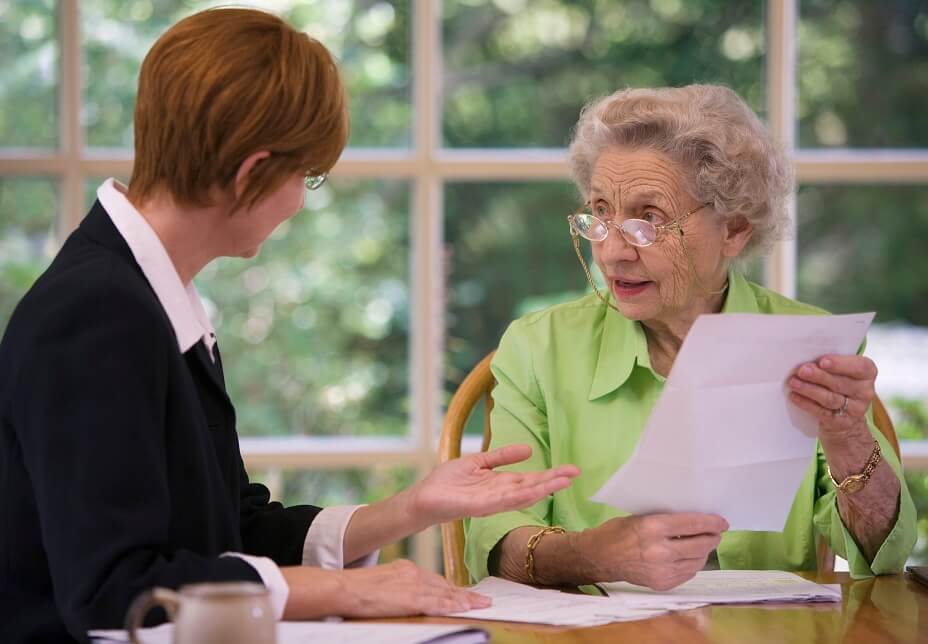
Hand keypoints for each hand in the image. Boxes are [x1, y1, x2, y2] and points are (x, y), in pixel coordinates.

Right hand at [282, 560, 489, 618]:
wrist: (344, 587)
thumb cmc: (356, 588)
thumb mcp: (381, 582)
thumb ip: (397, 586)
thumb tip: (403, 596)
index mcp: (405, 568)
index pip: (434, 580)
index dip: (451, 588)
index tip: (465, 593)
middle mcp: (413, 573)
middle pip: (444, 585)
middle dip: (463, 594)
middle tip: (482, 600)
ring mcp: (414, 585)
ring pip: (446, 593)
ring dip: (466, 600)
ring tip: (482, 605)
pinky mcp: (412, 598)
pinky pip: (438, 603)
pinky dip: (454, 605)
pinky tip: (466, 607)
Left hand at [409, 444, 579, 525]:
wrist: (425, 496)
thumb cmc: (449, 481)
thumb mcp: (479, 462)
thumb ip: (502, 456)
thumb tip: (529, 449)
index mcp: (502, 484)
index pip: (532, 479)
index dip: (551, 475)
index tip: (572, 470)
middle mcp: (501, 495)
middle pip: (533, 488)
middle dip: (554, 481)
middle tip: (576, 473)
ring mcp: (492, 502)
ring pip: (523, 496)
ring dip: (543, 489)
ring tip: (563, 481)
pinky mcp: (480, 507)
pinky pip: (503, 501)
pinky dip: (519, 496)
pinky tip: (534, 491)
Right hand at [579, 513, 727, 589]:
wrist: (600, 557)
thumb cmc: (619, 531)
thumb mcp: (642, 517)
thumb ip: (667, 520)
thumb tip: (695, 521)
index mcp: (653, 528)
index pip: (692, 524)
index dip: (711, 522)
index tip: (722, 521)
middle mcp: (659, 551)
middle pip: (700, 544)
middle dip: (712, 537)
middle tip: (716, 532)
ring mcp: (661, 570)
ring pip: (697, 561)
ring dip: (704, 551)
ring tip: (704, 543)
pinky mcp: (662, 583)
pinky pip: (688, 573)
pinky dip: (693, 563)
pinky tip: (690, 556)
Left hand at [787, 354, 877, 439]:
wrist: (844, 420)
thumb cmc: (840, 387)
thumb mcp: (841, 372)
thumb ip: (830, 364)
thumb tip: (808, 360)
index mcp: (867, 374)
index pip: (859, 367)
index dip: (840, 364)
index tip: (822, 362)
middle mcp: (864, 391)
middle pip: (840, 383)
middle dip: (819, 376)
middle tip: (802, 371)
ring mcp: (855, 409)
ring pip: (830, 398)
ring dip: (809, 389)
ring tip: (794, 383)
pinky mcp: (841, 422)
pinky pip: (822, 412)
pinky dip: (806, 403)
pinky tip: (795, 396)